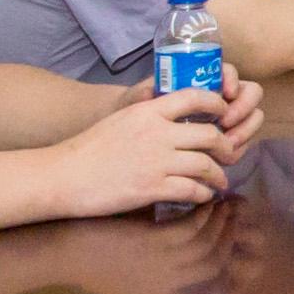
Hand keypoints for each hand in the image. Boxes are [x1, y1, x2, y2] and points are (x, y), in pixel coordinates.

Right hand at [52, 81, 250, 220]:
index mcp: (147, 112)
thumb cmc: (89, 149)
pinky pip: (191, 190)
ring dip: (218, 175)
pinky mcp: (151, 187)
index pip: (194, 97)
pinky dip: (202, 194)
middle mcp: (156, 133)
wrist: (63, 175)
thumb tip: (174, 122)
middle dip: (225, 146)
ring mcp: (155, 161)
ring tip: (220, 181)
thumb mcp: (121, 120)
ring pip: (205, 165)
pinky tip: (202, 196)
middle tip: (229, 154)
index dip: (216, 104)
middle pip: (209, 135)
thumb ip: (149, 118)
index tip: (224, 114)